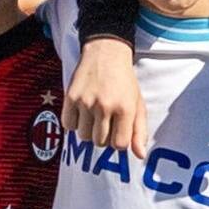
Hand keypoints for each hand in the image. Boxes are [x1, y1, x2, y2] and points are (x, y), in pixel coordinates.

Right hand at [63, 31, 145, 156]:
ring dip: (88, 130)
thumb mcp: (137, 103)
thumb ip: (139, 131)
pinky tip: (82, 112)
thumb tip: (140, 155)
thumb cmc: (124, 81)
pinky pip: (69, 125)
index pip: (119, 145)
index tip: (117, 130)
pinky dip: (74, 123)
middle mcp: (105, 106)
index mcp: (125, 108)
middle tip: (106, 120)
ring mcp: (86, 102)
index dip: (117, 141)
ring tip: (94, 115)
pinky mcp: (70, 97)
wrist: (105, 53)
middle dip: (103, 136)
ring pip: (83, 136)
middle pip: (100, 142)